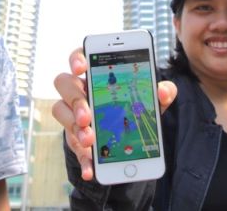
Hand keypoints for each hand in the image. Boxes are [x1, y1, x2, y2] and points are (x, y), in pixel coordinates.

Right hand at [52, 48, 176, 180]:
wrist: (127, 137)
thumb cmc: (133, 106)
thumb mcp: (149, 99)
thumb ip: (160, 92)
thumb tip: (164, 92)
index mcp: (95, 74)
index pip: (79, 57)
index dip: (77, 58)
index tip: (82, 67)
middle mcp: (79, 90)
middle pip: (64, 84)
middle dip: (75, 100)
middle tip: (87, 117)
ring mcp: (73, 114)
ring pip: (61, 111)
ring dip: (74, 127)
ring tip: (90, 141)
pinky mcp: (75, 138)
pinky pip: (73, 147)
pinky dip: (83, 160)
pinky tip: (91, 170)